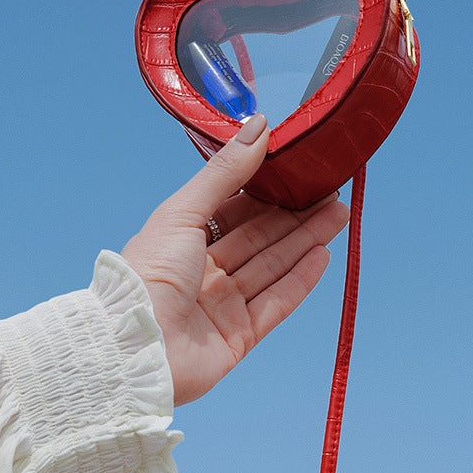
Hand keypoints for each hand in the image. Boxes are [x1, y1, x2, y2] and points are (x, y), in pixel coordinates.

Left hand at [121, 113, 348, 405]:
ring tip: (340, 215)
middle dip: (297, 214)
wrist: (133, 347)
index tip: (300, 172)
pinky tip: (323, 256)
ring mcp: (223, 304)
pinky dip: (301, 280)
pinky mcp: (238, 336)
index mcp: (186, 239)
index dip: (270, 192)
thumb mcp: (185, 210)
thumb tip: (259, 125)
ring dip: (307, 240)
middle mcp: (206, 270)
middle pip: (262, 237)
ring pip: (274, 265)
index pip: (238, 210)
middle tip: (333, 192)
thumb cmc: (148, 273)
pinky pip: (276, 302)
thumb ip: (225, 172)